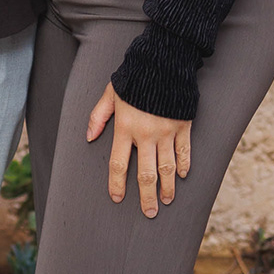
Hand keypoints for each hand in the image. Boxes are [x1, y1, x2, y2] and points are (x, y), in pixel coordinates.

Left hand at [87, 83, 191, 217]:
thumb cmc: (134, 76)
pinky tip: (182, 176)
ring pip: (167, 168)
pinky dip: (184, 165)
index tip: (117, 198)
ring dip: (167, 187)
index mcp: (125, 127)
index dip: (117, 184)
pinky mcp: (183, 126)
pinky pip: (184, 152)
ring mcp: (167, 131)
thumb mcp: (110, 93)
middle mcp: (146, 134)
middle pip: (145, 174)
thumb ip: (98, 116)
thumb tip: (89, 137)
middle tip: (150, 212)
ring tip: (167, 200)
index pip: (119, 164)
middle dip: (147, 196)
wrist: (164, 60)